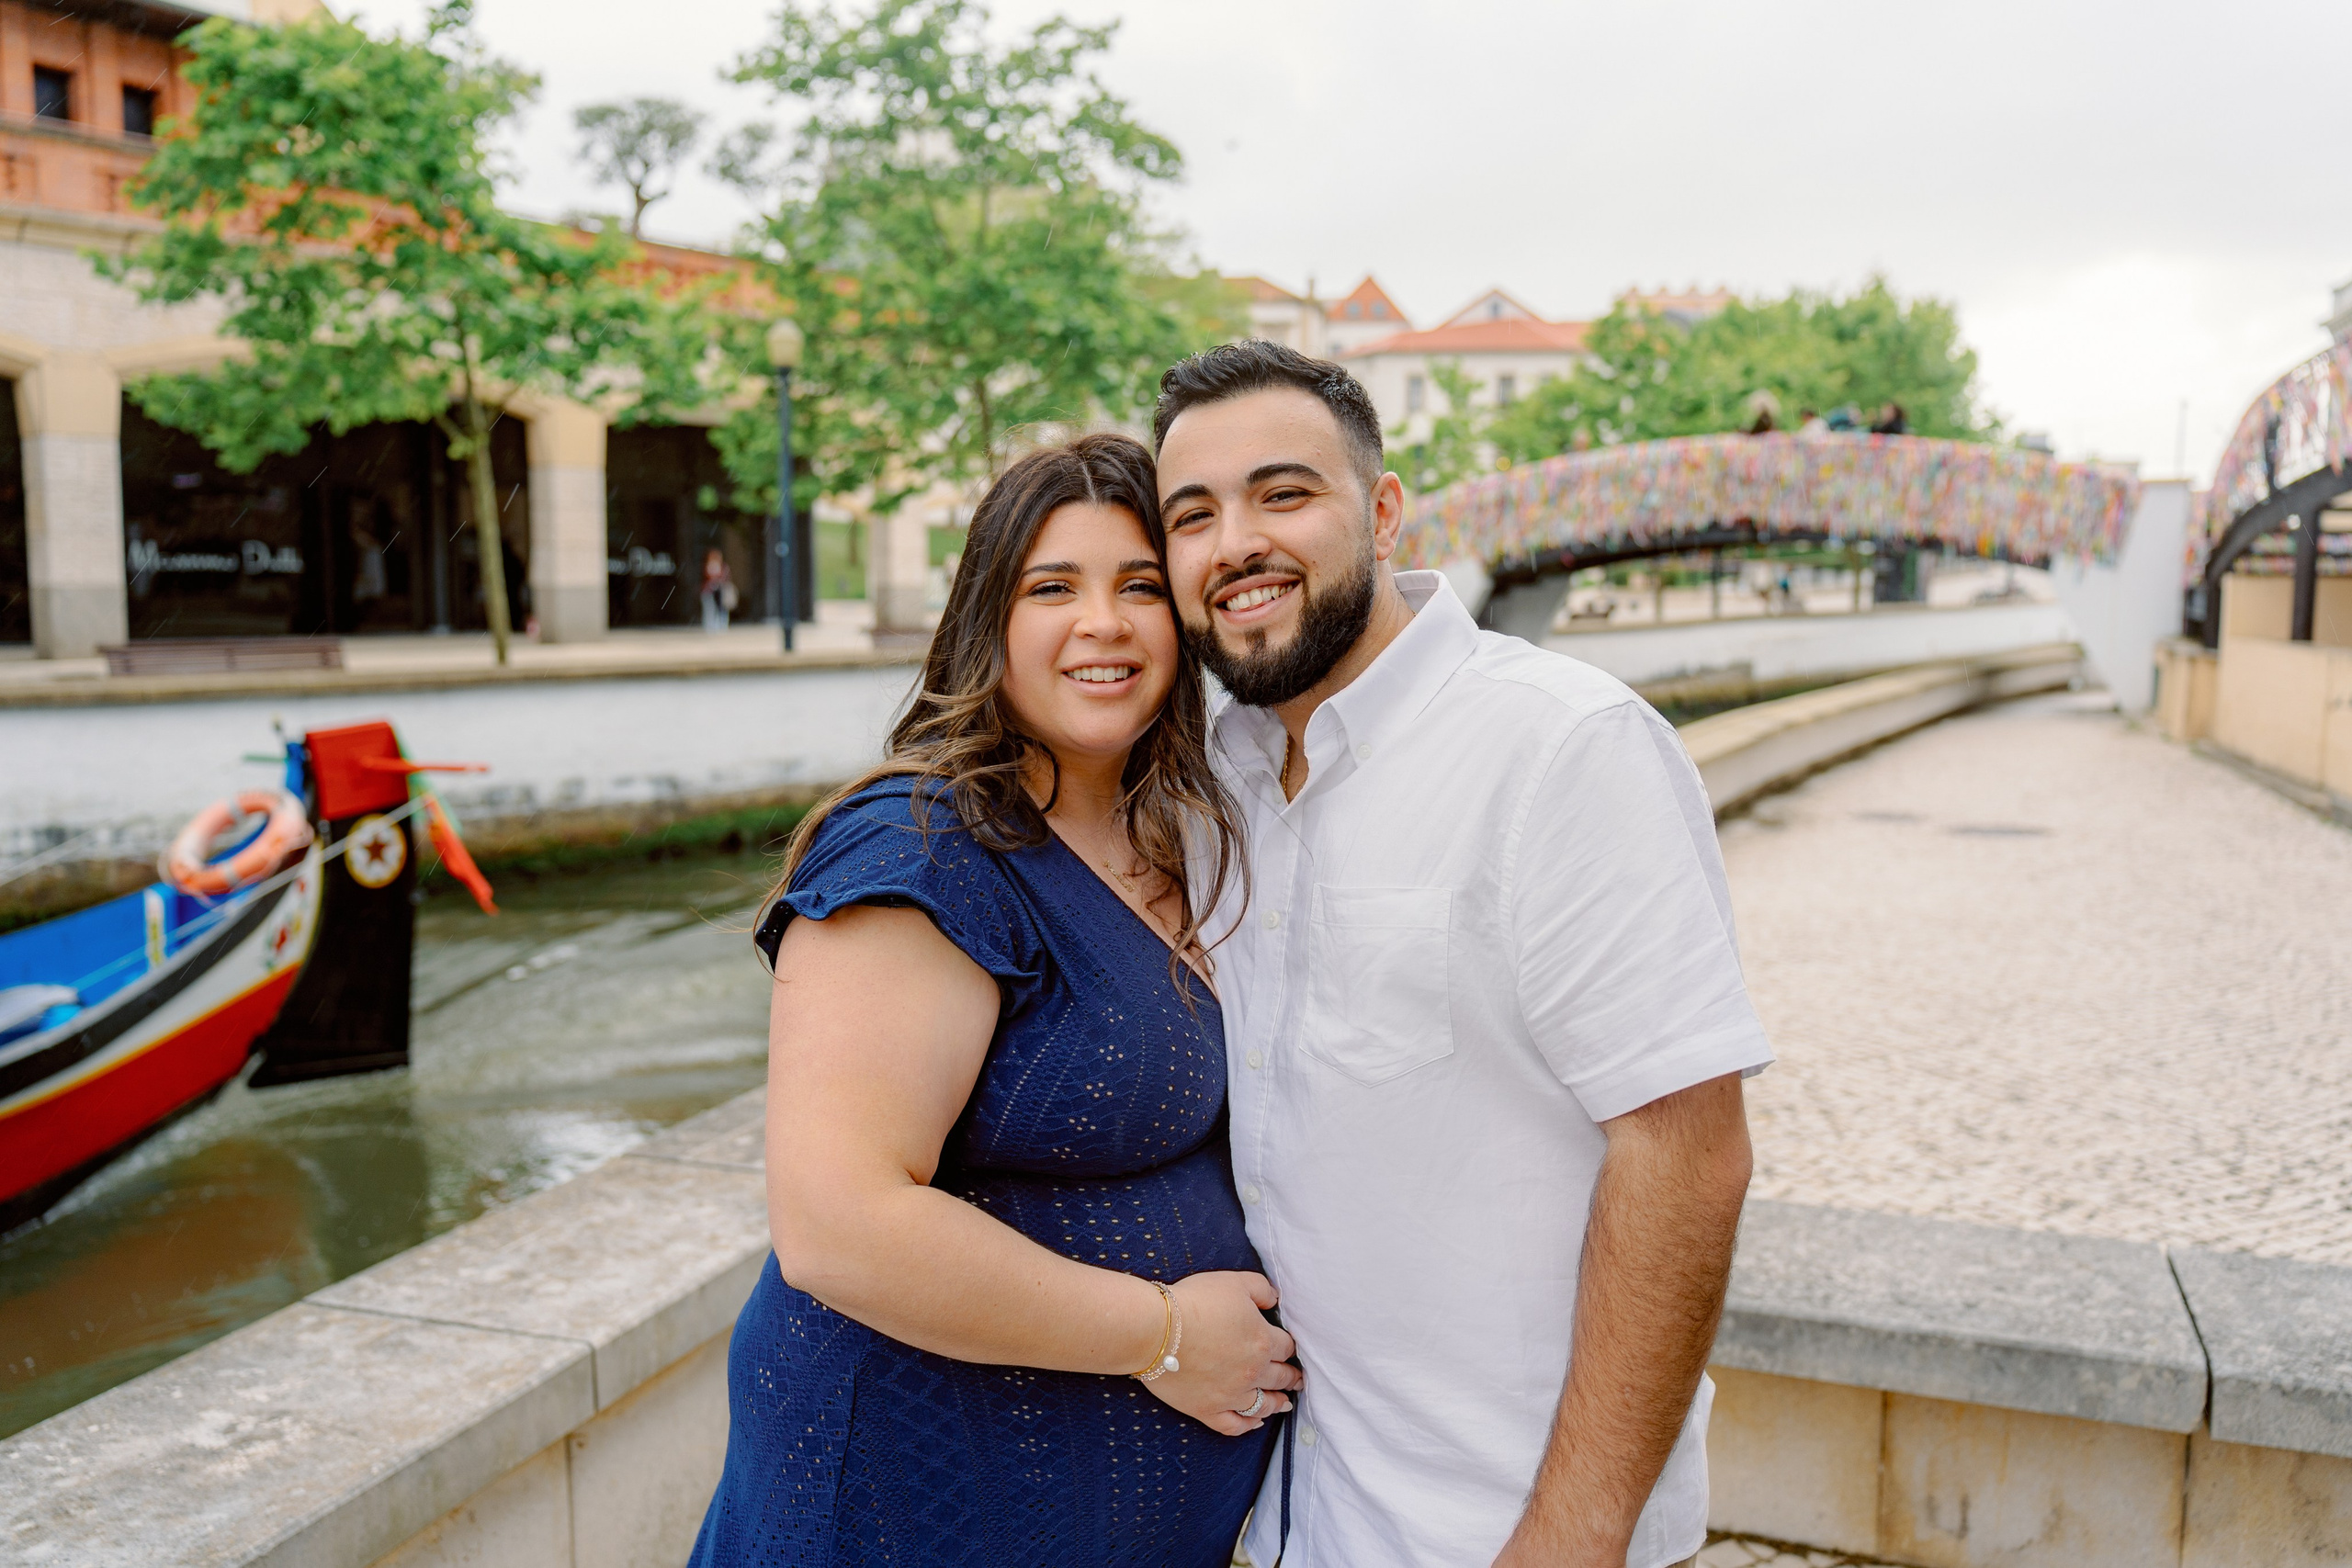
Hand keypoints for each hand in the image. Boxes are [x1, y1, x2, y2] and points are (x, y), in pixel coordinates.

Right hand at [1138, 1271, 1299, 1435]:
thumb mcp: (1234, 1282)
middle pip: (1280, 1377)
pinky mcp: (1208, 1410)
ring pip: (1264, 1405)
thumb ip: (1261, 1289)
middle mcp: (1252, 1371)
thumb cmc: (1194, 1302)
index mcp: (1262, 1341)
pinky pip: (1235, 1425)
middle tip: (1297, 1379)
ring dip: (1278, 1403)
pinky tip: (1256, 1422)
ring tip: (1285, 1403)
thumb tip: (1275, 1299)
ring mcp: (1231, 1394)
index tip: (1289, 1348)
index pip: (1286, 1346)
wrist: (1156, 1330)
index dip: (1289, 1346)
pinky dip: (1248, 1425)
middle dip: (1291, 1376)